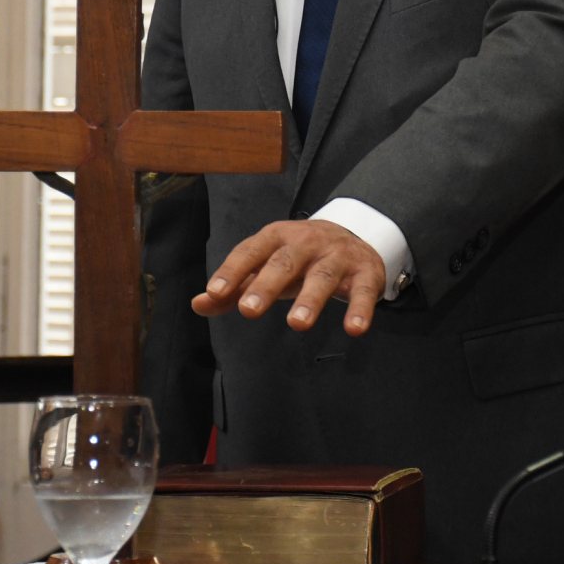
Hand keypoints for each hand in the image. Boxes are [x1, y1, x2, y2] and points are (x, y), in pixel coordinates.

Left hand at [192, 219, 385, 334]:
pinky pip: (364, 291)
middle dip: (267, 285)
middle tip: (249, 310)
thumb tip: (198, 304)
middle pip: (285, 262)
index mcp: (276, 238)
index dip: (232, 271)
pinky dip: (360, 309)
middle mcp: (306, 243)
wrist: (354, 234)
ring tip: (297, 323)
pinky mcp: (365, 272)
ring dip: (310, 299)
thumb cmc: (299, 258)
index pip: (250, 252)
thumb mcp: (266, 266)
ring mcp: (337, 256)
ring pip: (323, 277)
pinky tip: (354, 329)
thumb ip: (234, 287)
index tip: (214, 292)